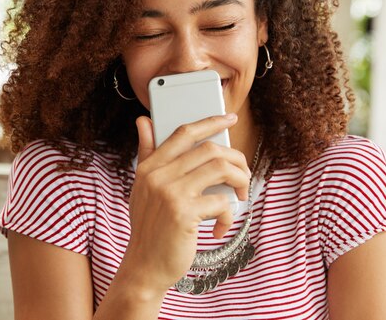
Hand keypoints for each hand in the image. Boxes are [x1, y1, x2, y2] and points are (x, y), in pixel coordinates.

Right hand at [120, 113, 250, 293]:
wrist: (144, 267)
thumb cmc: (149, 227)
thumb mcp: (142, 188)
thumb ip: (146, 154)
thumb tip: (143, 120)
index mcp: (149, 167)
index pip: (183, 132)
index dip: (210, 121)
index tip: (229, 118)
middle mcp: (158, 175)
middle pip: (209, 148)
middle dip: (236, 159)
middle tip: (243, 176)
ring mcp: (170, 193)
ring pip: (220, 168)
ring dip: (240, 180)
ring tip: (240, 196)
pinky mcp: (184, 214)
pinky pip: (221, 202)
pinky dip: (229, 215)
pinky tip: (220, 227)